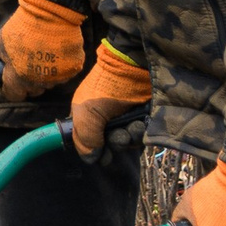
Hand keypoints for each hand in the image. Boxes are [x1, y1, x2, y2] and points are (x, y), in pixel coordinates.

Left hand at [0, 0, 85, 98]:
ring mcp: (58, 77)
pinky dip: (59, 66)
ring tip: (41, 53)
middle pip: (32, 90)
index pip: (13, 95)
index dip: (10, 87)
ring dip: (44, 73)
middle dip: (28, 81)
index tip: (10, 79)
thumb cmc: (22, 28)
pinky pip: (64, 73)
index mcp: (19, 80)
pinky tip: (55, 51)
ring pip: (49, 82)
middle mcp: (39, 83)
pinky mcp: (72, 69)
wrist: (50, 14)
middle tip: (26, 62)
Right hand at [68, 42, 150, 158]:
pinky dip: (140, 132)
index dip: (94, 151)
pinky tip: (140, 123)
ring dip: (129, 138)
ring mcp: (123, 118)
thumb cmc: (105, 88)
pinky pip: (140, 134)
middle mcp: (104, 120)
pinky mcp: (140, 117)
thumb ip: (85, 138)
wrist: (133, 67)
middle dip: (115, 143)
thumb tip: (91, 158)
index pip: (88, 143)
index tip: (103, 154)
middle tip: (119, 136)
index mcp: (86, 118)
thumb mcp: (87, 113)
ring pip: (126, 141)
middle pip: (109, 145)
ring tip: (132, 126)